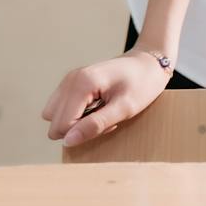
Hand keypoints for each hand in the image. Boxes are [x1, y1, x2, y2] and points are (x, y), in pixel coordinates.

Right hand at [40, 50, 171, 147]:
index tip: (108, 122)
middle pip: (55, 122)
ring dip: (76, 122)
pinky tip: (97, 107)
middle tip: (106, 116)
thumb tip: (67, 142)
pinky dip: (76, 113)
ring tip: (101, 112)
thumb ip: (95, 125)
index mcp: (82, 83)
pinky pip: (62, 108)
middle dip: (79, 128)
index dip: (83, 132)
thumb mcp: (125, 108)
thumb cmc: (143, 83)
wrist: (150, 63)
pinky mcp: (72, 83)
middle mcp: (70, 80)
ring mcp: (69, 80)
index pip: (61, 126)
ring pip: (55, 116)